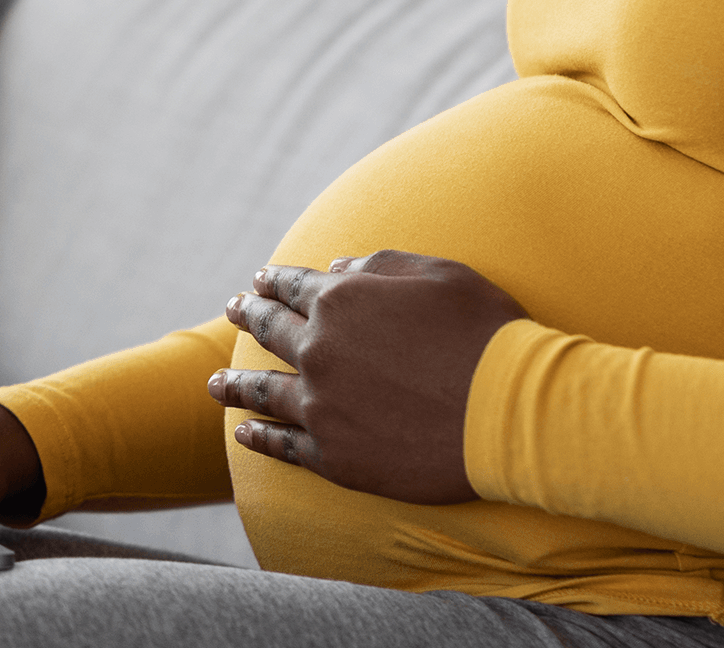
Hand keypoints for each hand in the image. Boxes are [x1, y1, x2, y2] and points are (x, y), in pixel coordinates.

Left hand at [210, 250, 526, 504]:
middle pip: (270, 332)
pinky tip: (244, 432)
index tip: (259, 281)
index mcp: (343, 300)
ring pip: (264, 392)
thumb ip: (382, 265)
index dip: (274, 282)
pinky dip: (259, 438)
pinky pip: (284, 446)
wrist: (509, 414)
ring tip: (213, 384)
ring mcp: (322, 407)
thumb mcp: (441, 274)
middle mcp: (320, 351)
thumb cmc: (486, 334)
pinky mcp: (334, 457)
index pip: (294, 286)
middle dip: (249, 317)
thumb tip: (336, 265)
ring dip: (235, 385)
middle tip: (233, 311)